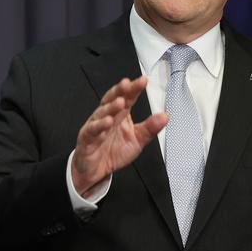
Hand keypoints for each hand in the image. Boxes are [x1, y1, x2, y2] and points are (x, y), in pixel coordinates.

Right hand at [71, 76, 167, 196]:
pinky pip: (92, 130)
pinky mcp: (86, 138)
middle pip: (112, 100)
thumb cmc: (114, 151)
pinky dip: (99, 126)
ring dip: (111, 107)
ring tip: (120, 102)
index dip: (134, 89)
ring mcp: (96, 126)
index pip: (128, 98)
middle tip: (127, 84)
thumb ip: (150, 128)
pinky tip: (107, 121)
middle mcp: (107, 116)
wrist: (96, 170)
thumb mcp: (137, 140)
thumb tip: (165, 116)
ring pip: (102, 113)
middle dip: (120, 91)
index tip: (143, 80)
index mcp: (121, 115)